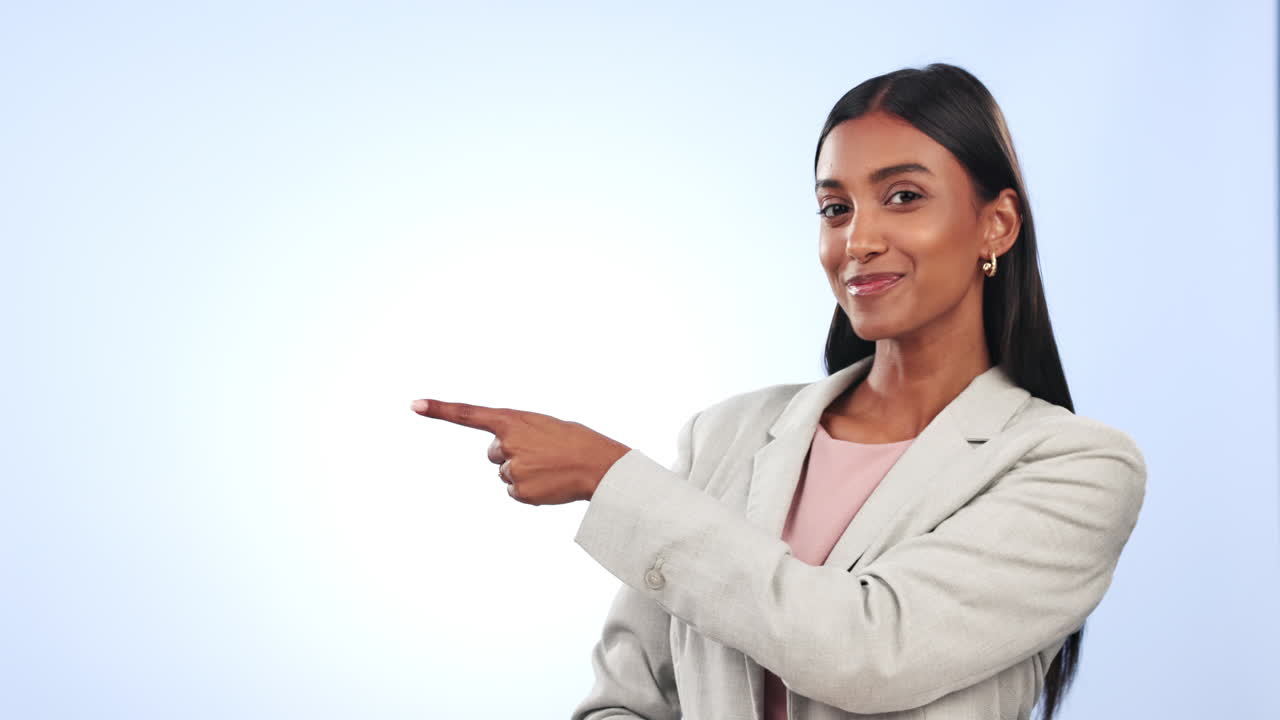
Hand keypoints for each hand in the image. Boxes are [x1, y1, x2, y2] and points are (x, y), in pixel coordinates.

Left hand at [410, 398, 631, 504]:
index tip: (413, 404)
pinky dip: (531, 489)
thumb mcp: (543, 425)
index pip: (468, 414)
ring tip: (551, 468)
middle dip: (513, 453)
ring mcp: (511, 469)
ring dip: (525, 471)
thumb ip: (516, 432)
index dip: (439, 409)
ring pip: (506, 473)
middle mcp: (506, 443)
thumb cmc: (575, 441)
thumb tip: (501, 454)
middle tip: (543, 452)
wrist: (599, 466)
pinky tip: (550, 483)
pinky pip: (515, 491)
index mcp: (512, 419)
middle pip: (494, 452)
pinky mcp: (518, 492)